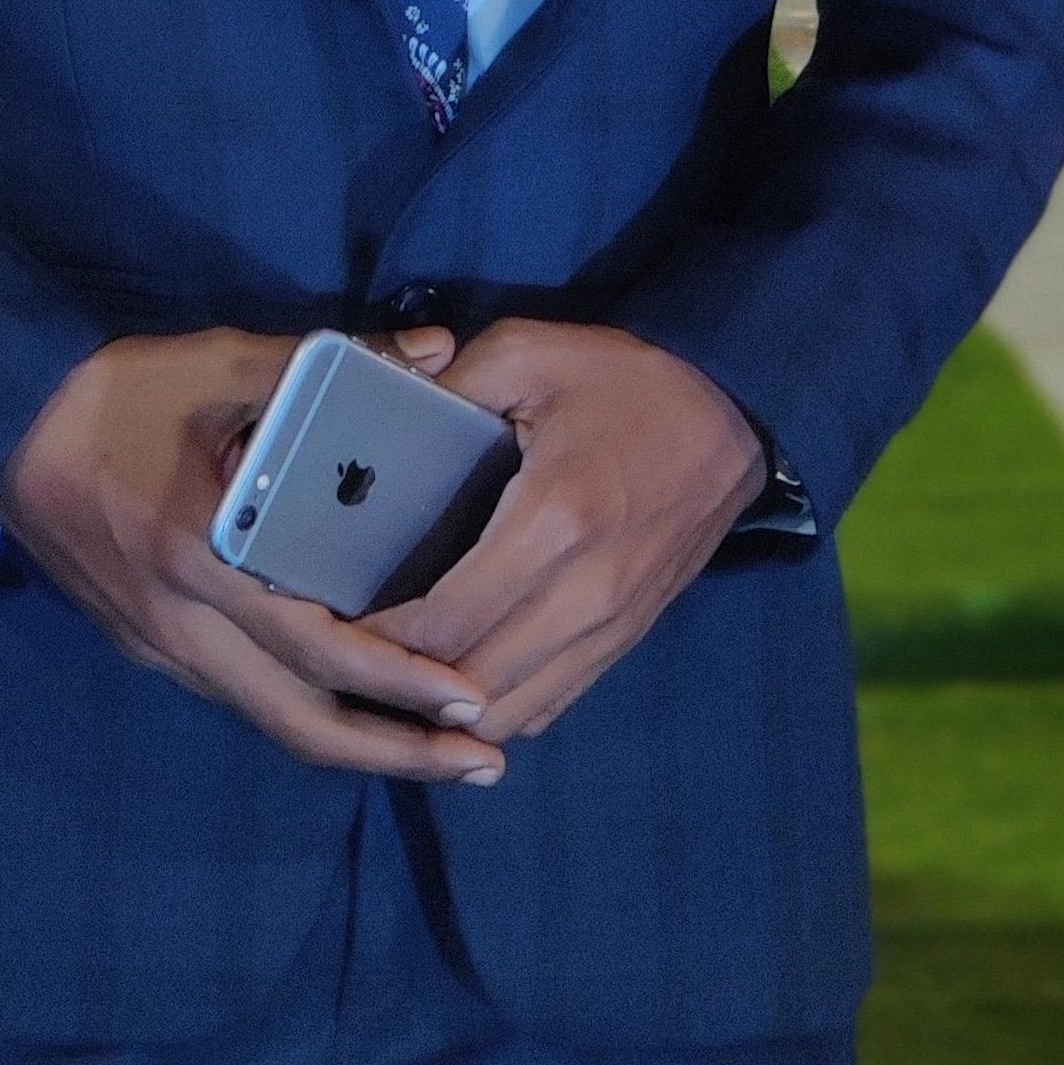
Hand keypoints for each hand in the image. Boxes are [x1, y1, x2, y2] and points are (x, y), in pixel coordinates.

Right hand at [0, 330, 507, 785]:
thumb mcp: (216, 362)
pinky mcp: (149, 648)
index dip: (398, 685)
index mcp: (200, 562)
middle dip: (398, 754)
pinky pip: (242, 699)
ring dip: (357, 744)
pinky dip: (308, 714)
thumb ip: (326, 362)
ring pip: (271, 723)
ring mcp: (160, 649)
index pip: (315, 651)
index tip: (471, 703)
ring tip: (436, 748)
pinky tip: (355, 706)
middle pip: (301, 725)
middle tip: (485, 763)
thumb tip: (439, 350)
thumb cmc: (109, 394)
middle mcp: (182, 629)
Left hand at [368, 319, 766, 741]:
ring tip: (390, 682)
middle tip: (343, 661)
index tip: (323, 627)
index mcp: (553, 522)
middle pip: (471, 686)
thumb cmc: (627, 378)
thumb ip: (447, 384)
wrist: (739, 410)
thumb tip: (370, 408)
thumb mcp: (531, 351)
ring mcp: (613, 625)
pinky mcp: (629, 635)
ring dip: (448, 713)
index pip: (444, 623)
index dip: (375, 641)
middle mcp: (586, 594)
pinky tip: (457, 684)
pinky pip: (553, 702)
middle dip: (399, 689)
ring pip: (513, 712)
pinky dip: (499, 706)